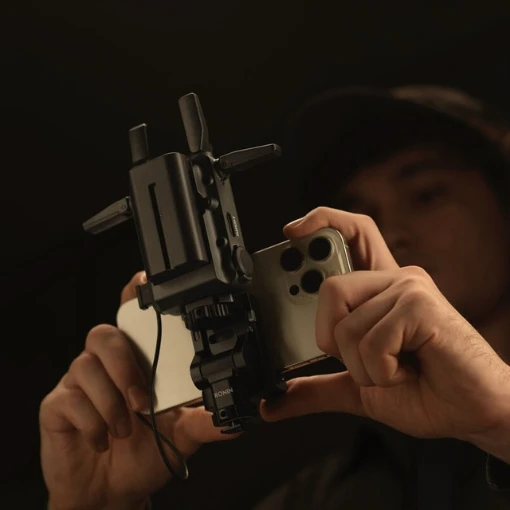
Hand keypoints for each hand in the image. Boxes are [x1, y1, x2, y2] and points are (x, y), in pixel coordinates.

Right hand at [40, 272, 234, 509]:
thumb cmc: (145, 454)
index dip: (133, 295)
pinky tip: (103, 438)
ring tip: (126, 427)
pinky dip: (92, 421)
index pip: (130, 316)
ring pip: (85, 365)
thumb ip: (203, 420)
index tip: (144, 284)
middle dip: (125, 365)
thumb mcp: (181, 435)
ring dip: (111, 400)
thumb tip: (234, 416)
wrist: (112, 491)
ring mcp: (79, 383)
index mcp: (135, 360)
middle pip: (105, 334)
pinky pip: (68, 398)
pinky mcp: (57, 406)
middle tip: (143, 400)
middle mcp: (106, 365)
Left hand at [261, 207, 509, 446]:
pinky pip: (371, 342)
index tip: (292, 231)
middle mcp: (394, 280)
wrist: (473, 413)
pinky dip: (382, 372)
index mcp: (379, 292)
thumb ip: (316, 387)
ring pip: (346, 325)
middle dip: (332, 336)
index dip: (322, 221)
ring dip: (362, 367)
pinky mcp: (421, 305)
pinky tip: (408, 372)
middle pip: (331, 288)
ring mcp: (409, 288)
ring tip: (394, 371)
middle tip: (360, 358)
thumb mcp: (356, 388)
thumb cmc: (424, 392)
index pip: (352, 233)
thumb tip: (274, 403)